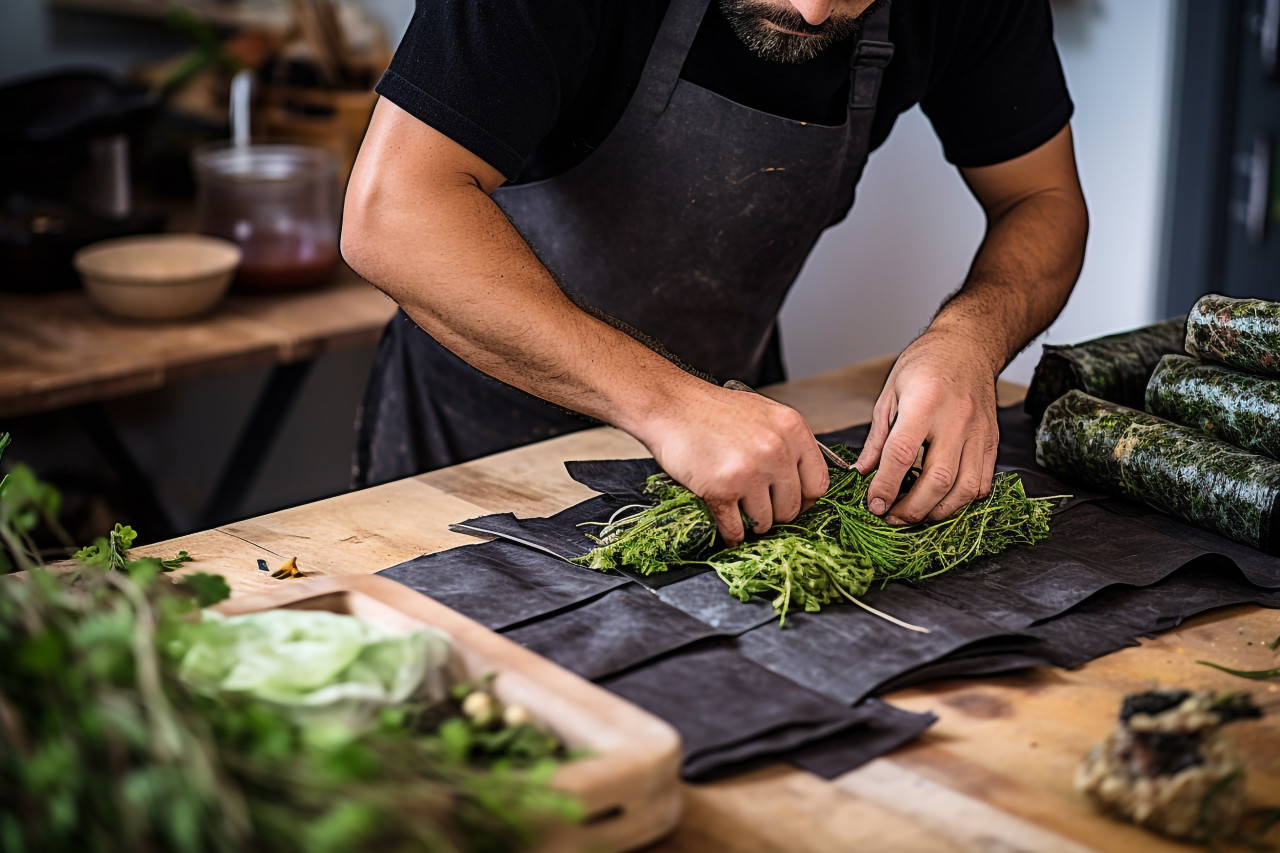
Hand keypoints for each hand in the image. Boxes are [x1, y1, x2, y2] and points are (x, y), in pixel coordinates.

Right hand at [639, 383, 829, 544]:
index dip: (805, 499)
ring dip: (752, 522)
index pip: (817, 483)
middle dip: (776, 513)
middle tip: (759, 508)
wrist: (670, 406)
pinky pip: (735, 528)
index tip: (792, 503)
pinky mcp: (722, 489)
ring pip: (765, 520)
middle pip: (791, 507)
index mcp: (793, 429)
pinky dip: (731, 533)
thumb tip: (800, 487)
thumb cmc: (712, 411)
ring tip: (739, 509)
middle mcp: (776, 450)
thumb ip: (787, 445)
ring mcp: (750, 471)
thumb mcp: (764, 415)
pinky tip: (728, 528)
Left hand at [854, 331, 1000, 524]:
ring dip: (937, 511)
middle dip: (912, 508)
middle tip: (891, 516)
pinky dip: (962, 501)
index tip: (873, 503)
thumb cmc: (926, 364)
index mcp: (924, 403)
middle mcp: (955, 420)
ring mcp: (978, 433)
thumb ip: (878, 436)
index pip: (902, 454)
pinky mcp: (992, 442)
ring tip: (914, 514)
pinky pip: (982, 483)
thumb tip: (863, 472)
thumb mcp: (890, 392)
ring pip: (964, 488)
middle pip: (938, 478)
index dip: (885, 485)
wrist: (968, 346)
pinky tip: (941, 501)